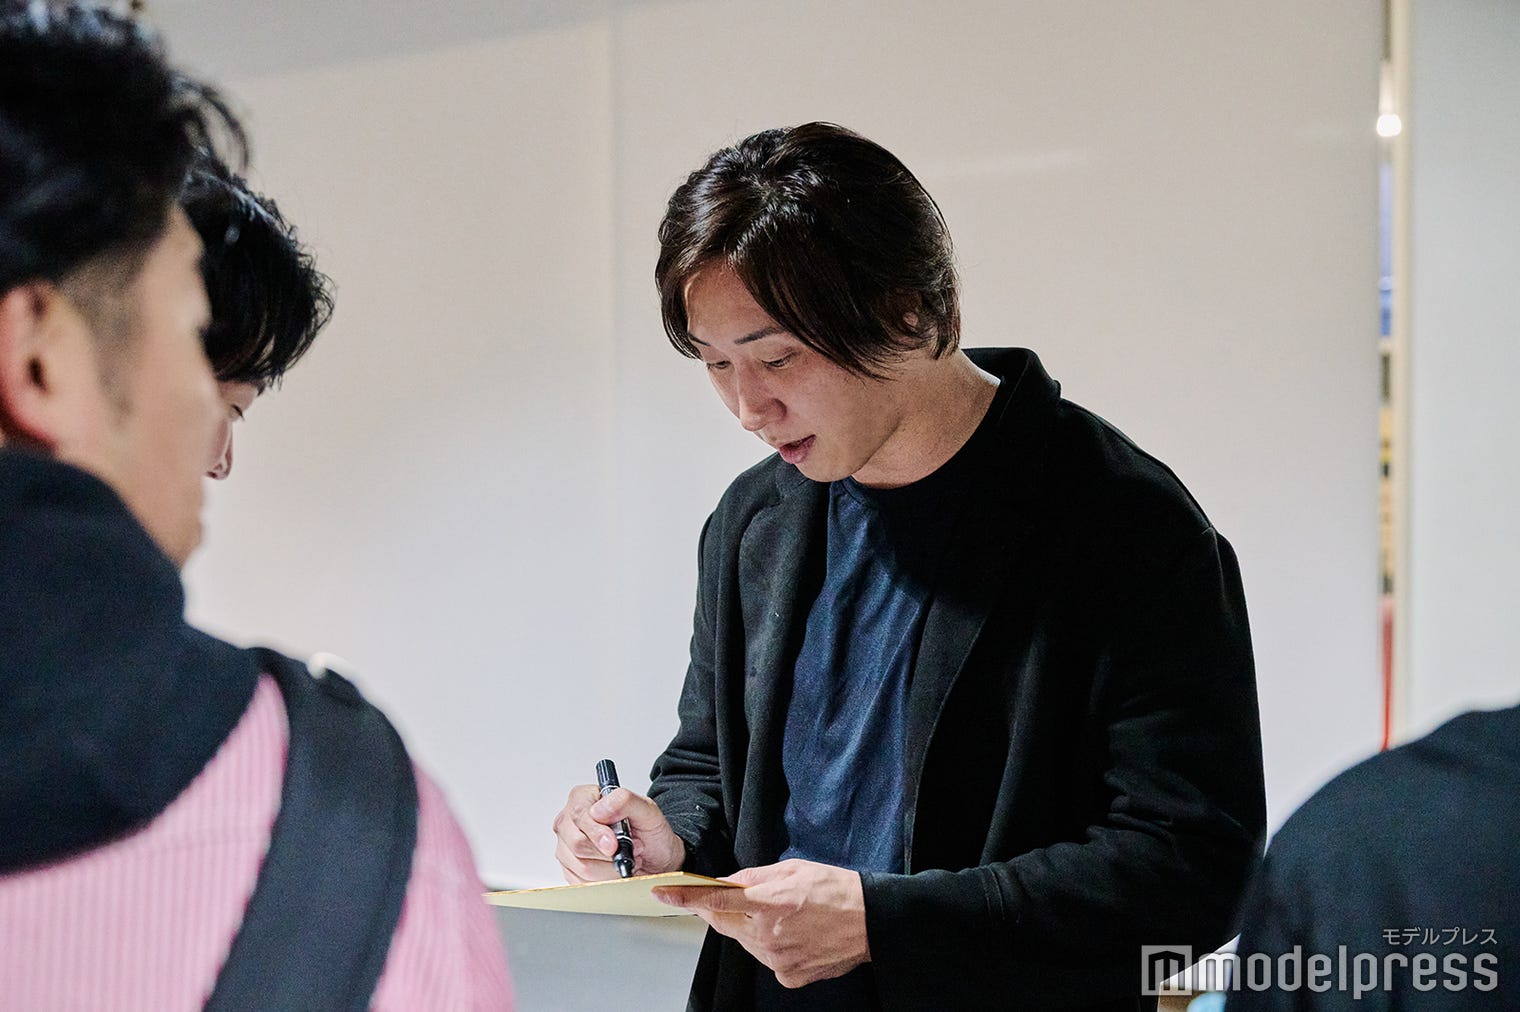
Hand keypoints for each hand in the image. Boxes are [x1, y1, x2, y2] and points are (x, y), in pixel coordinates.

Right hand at [551, 784, 685, 881]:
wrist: (656, 857)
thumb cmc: (649, 832)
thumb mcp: (647, 809)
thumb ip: (625, 801)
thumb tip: (599, 810)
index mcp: (582, 798)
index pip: (579, 814)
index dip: (596, 832)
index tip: (613, 845)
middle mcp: (570, 822)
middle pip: (578, 844)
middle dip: (609, 853)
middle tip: (631, 848)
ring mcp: (566, 848)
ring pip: (582, 867)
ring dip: (610, 868)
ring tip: (626, 857)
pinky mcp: (570, 871)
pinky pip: (583, 882)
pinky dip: (606, 880)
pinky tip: (615, 869)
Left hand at [654, 858, 869, 987]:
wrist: (871, 921)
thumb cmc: (836, 889)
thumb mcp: (793, 868)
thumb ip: (754, 877)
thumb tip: (727, 882)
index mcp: (769, 902)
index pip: (715, 899)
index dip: (685, 897)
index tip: (663, 893)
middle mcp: (768, 934)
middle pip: (725, 923)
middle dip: (718, 909)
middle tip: (726, 898)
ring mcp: (777, 959)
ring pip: (745, 942)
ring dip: (749, 927)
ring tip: (780, 915)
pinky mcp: (788, 975)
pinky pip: (766, 959)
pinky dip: (770, 945)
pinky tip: (792, 934)